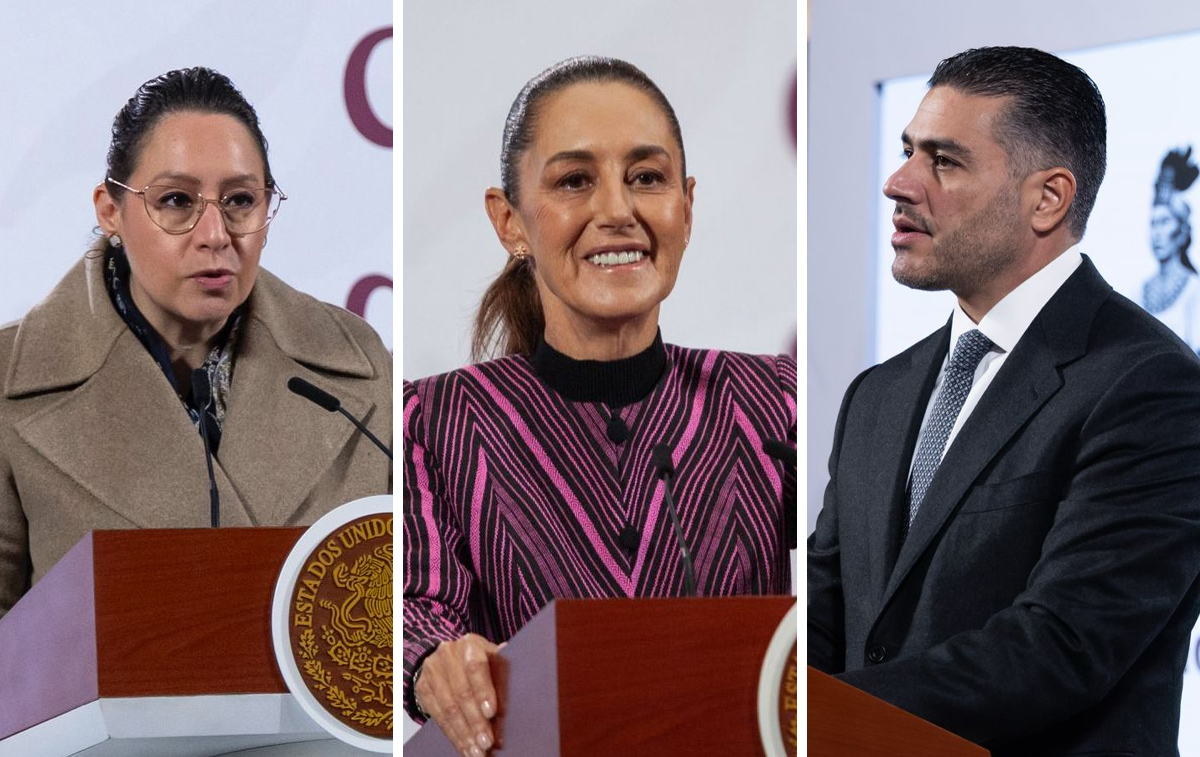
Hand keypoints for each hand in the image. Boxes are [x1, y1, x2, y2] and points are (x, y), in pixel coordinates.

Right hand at [415, 633, 501, 756]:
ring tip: (477, 752)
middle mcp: (448, 654)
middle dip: (475, 722)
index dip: (483, 690)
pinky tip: (464, 747)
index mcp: (470, 644)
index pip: (475, 667)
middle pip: (461, 692)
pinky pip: (437, 716)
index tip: (492, 712)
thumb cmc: (480, 661)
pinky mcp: (422, 688)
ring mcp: (432, 671)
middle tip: (487, 743)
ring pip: (448, 708)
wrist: (447, 659)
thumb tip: (527, 675)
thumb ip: (503, 669)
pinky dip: (452, 735)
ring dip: (464, 734)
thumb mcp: (492, 659)